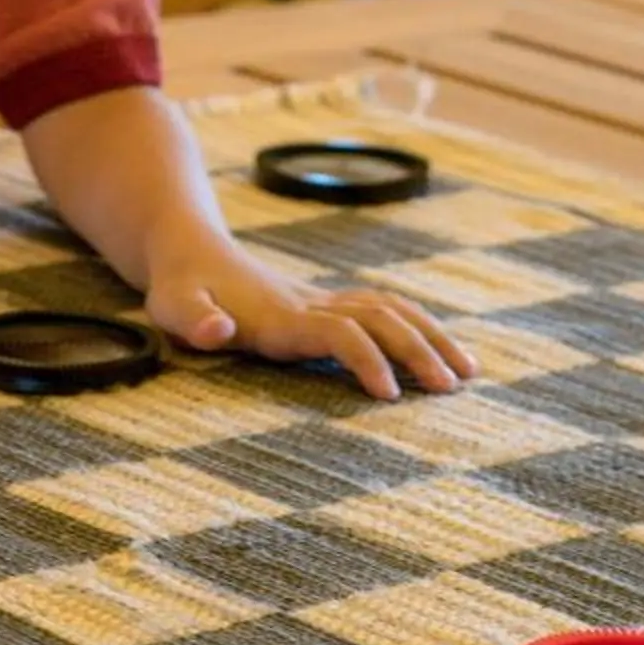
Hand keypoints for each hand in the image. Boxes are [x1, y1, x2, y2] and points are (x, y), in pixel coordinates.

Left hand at [144, 244, 475, 400]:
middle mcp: (312, 305)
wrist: (191, 250)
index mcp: (281, 316)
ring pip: (391, 311)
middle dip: (419, 351)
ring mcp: (323, 302)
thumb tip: (217, 332)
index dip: (365, 359)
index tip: (390, 395)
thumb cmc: (180, 289)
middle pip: (380, 319)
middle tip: (454, 388)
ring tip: (470, 372)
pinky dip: (418, 327)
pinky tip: (441, 351)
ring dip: (431, 337)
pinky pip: (383, 311)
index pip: (338, 333)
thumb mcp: (173, 306)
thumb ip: (194, 321)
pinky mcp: (327, 305)